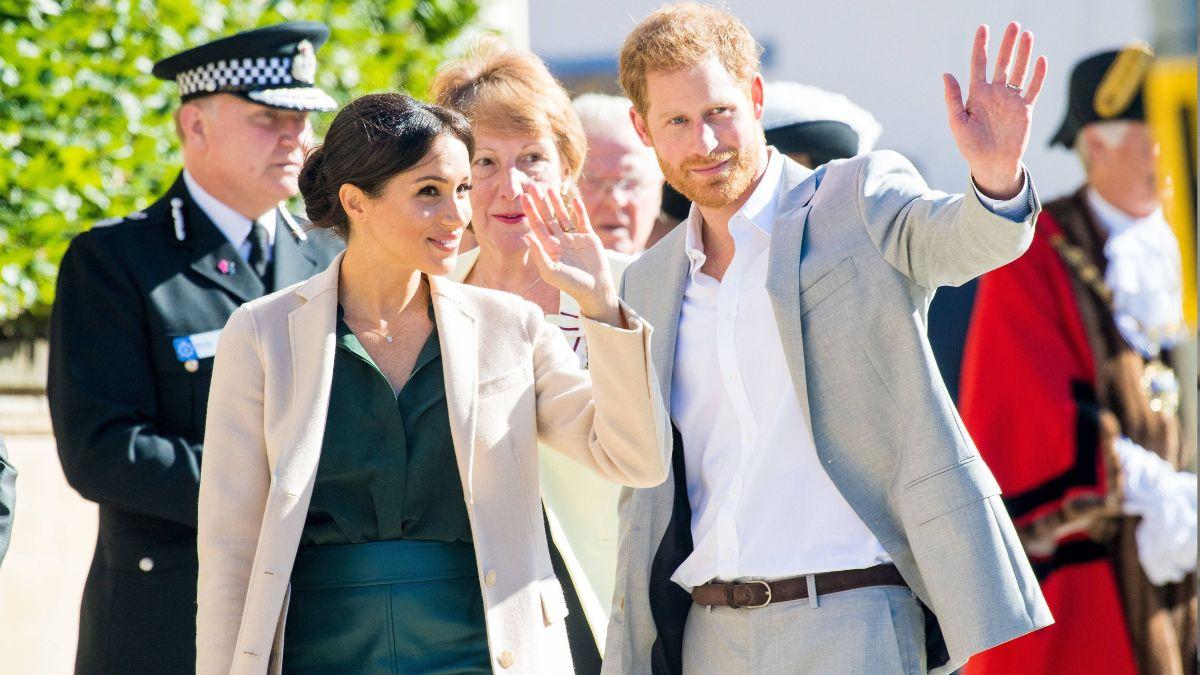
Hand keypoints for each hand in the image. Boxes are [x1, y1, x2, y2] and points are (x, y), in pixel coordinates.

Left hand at [520, 185, 622, 325]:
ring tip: (550, 189)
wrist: (594, 289)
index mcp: (550, 249)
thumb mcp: (551, 271)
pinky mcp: (589, 237)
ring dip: (557, 203)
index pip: (537, 227)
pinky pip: (582, 220)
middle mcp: (561, 241)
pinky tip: (574, 199)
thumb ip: (538, 254)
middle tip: (532, 187)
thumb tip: (526, 237)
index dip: (531, 212)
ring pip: (564, 217)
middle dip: (540, 203)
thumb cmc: (571, 284)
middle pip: (548, 218)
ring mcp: (575, 238)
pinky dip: (579, 210)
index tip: (523, 198)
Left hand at [943, 22, 1047, 198]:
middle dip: (1007, 44)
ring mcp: (1011, 100)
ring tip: (1027, 35)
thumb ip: (953, 98)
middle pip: (1002, 63)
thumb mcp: (957, 123)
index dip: (981, 46)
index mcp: (977, 94)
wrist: (991, 164)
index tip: (983, 28)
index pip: (979, 64)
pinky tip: (1041, 60)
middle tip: (1014, 25)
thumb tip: (946, 74)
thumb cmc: (971, 146)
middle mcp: (995, 93)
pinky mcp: (1025, 109)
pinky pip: (1033, 89)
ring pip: (1019, 71)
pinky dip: (1038, 75)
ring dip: (1023, 54)